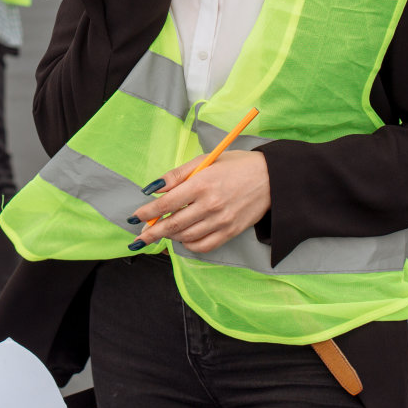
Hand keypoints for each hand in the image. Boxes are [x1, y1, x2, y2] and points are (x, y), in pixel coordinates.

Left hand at [128, 150, 269, 253]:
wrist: (272, 178)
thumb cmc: (237, 165)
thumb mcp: (206, 161)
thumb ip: (178, 175)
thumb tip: (154, 189)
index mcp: (203, 183)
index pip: (167, 203)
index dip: (148, 212)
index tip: (135, 216)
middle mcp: (211, 205)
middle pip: (173, 224)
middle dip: (151, 232)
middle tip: (139, 237)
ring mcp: (221, 221)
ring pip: (186, 236)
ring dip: (169, 236)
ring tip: (162, 231)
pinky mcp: (230, 232)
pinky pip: (203, 246)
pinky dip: (189, 244)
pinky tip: (183, 238)